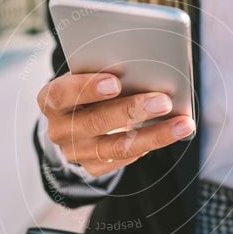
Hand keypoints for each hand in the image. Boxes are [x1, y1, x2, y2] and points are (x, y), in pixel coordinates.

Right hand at [37, 72, 195, 177]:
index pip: (64, 94)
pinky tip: (170, 134)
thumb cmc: (86, 87)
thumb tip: (144, 67)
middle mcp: (59, 129)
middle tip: (164, 101)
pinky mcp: (92, 167)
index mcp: (50, 99)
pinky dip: (148, 145)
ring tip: (182, 124)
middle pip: (95, 122)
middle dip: (132, 110)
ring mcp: (75, 152)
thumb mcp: (86, 74)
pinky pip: (123, 159)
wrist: (73, 119)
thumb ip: (104, 70)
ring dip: (153, 134)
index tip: (116, 81)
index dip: (88, 88)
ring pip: (115, 146)